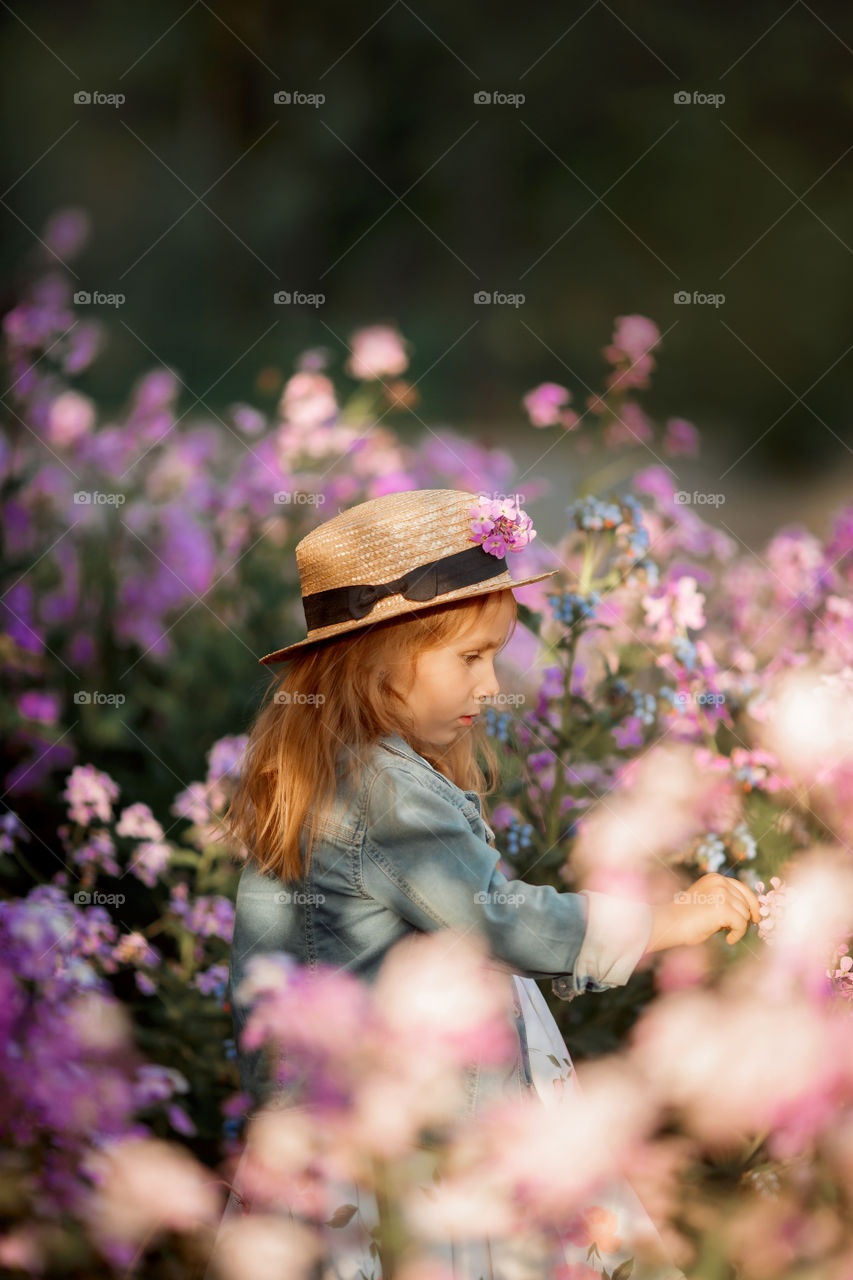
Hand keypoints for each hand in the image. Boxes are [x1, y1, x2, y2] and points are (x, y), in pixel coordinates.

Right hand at [645, 873, 761, 952]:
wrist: (669, 924)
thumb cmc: (686, 918)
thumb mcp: (708, 901)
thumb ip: (725, 901)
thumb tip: (750, 913)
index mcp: (715, 878)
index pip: (743, 888)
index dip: (752, 904)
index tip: (755, 918)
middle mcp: (720, 882)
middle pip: (747, 902)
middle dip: (745, 918)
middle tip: (737, 930)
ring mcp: (722, 894)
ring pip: (745, 915)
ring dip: (739, 927)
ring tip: (726, 934)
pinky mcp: (723, 908)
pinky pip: (741, 925)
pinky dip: (737, 935)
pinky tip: (728, 940)